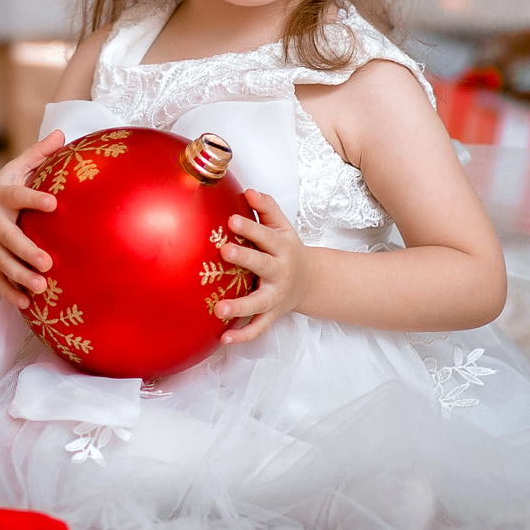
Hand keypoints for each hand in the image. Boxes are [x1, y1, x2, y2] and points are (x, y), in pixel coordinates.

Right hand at [0, 131, 63, 309]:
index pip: (17, 196)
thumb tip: (62, 134)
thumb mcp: (16, 171)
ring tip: (42, 287)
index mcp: (2, 197)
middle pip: (7, 238)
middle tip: (48, 261)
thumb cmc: (4, 192)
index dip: (33, 199)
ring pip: (1, 263)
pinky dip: (9, 293)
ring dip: (20, 276)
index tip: (53, 203)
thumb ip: (38, 155)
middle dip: (25, 250)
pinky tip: (27, 304)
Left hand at [215, 188, 309, 342]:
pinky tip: (222, 339)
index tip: (232, 220)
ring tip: (219, 309)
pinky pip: (258, 328)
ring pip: (259, 304)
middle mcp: (280, 272)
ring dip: (240, 307)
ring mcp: (276, 297)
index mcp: (282, 248)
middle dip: (245, 259)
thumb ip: (266, 208)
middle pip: (263, 266)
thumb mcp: (282, 227)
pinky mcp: (272, 315)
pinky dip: (242, 336)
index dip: (250, 228)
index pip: (266, 236)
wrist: (310, 281)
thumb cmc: (286, 249)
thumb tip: (248, 190)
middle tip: (225, 252)